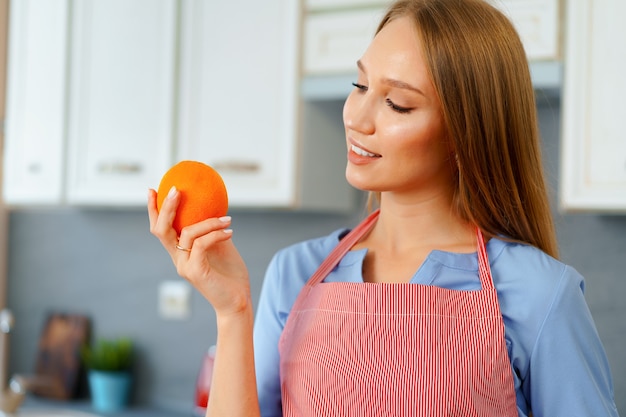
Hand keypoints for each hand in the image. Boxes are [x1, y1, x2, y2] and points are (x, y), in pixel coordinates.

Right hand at [147, 187, 250, 316]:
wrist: (238, 302)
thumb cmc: (231, 275)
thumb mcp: (222, 246)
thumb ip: (213, 231)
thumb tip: (217, 206)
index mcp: (180, 253)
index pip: (161, 229)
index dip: (154, 210)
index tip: (153, 189)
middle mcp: (178, 259)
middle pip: (161, 229)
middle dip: (166, 207)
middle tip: (177, 189)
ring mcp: (185, 266)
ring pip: (187, 233)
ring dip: (209, 222)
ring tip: (227, 219)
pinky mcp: (196, 272)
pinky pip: (202, 244)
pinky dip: (216, 234)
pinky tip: (230, 231)